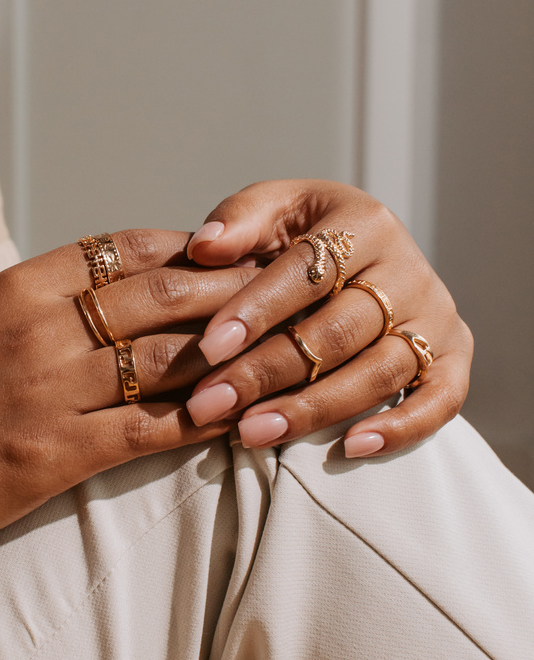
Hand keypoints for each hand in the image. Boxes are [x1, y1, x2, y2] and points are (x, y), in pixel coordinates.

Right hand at [0, 232, 259, 537]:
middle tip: (280, 295)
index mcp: (19, 287)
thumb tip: (118, 276)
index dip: (189, 249)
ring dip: (229, 354)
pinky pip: (149, 428)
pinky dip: (199, 420)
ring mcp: (49, 391)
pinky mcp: (57, 452)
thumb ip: (45, 292)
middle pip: (161, 296)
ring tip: (277, 352)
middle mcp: (40, 330)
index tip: (231, 254)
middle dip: (230, 292)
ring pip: (165, 359)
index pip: (125, 249)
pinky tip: (235, 417)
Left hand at [184, 180, 472, 457]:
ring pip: (378, 372)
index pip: (305, 271)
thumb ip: (240, 219)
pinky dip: (402, 428)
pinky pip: (440, 400)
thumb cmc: (306, 235)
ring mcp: (435, 317)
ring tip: (250, 433)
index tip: (208, 347)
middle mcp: (408, 270)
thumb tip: (205, 247)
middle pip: (336, 332)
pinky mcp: (453, 357)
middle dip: (266, 372)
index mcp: (363, 224)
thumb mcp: (275, 210)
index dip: (255, 310)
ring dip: (313, 409)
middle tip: (208, 405)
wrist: (367, 255)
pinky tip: (350, 449)